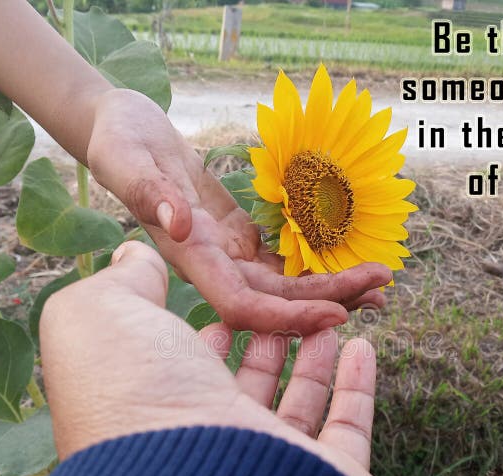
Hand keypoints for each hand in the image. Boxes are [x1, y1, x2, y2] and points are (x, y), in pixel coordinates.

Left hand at [39, 240, 393, 475]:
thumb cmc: (136, 395)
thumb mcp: (100, 317)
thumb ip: (121, 282)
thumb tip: (133, 255)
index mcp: (154, 415)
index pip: (186, 374)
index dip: (209, 338)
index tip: (230, 312)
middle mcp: (208, 448)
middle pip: (246, 389)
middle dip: (268, 344)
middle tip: (288, 313)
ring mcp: (269, 470)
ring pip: (296, 409)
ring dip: (314, 359)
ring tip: (331, 319)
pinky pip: (348, 429)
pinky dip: (357, 387)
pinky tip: (363, 348)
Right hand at [86, 88, 391, 335]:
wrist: (123, 131)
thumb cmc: (119, 138)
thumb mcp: (126, 156)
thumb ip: (148, 191)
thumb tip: (181, 223)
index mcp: (189, 256)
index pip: (240, 305)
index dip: (287, 317)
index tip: (337, 312)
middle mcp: (212, 266)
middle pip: (276, 302)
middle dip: (330, 297)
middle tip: (383, 285)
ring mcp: (227, 254)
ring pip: (285, 286)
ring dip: (332, 285)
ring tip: (381, 279)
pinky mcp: (239, 237)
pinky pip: (283, 262)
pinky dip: (316, 265)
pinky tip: (351, 260)